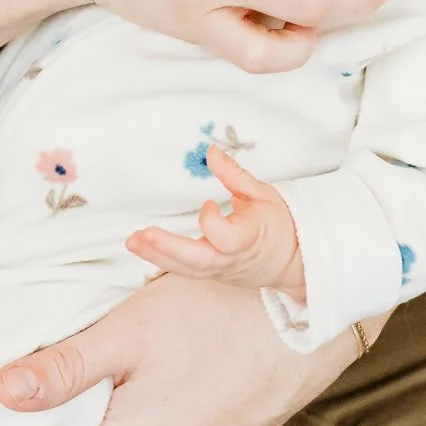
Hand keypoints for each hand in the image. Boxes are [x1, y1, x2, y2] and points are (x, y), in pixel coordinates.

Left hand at [0, 273, 358, 425]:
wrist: (310, 313)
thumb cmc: (218, 313)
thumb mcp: (130, 328)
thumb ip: (65, 367)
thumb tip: (2, 393)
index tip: (17, 400)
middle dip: (76, 423)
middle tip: (65, 381)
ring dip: (117, 421)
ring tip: (112, 381)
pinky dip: (154, 423)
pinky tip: (157, 387)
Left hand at [127, 146, 304, 298]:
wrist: (293, 261)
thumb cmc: (278, 223)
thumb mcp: (262, 193)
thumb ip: (234, 174)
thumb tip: (210, 151)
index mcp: (249, 237)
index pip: (223, 236)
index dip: (210, 219)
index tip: (209, 201)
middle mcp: (232, 259)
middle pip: (197, 260)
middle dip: (167, 249)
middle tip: (139, 236)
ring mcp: (221, 271)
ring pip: (187, 269)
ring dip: (156, 256)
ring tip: (132, 241)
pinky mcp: (212, 275)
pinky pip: (186, 271)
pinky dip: (164, 260)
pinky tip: (144, 247)